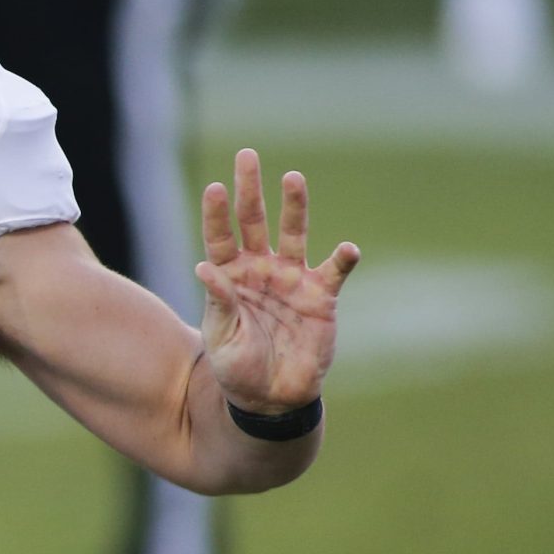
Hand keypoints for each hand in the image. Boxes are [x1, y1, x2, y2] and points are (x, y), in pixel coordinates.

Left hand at [195, 148, 361, 414]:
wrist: (273, 398)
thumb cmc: (238, 370)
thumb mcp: (222, 340)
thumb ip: (219, 304)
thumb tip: (205, 267)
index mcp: (229, 279)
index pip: (220, 238)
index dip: (217, 213)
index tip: (214, 187)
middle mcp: (260, 270)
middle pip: (254, 221)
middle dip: (249, 189)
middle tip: (246, 155)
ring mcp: (292, 279)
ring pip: (294, 234)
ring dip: (294, 206)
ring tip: (292, 178)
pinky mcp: (321, 296)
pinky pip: (334, 271)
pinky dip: (342, 259)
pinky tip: (348, 249)